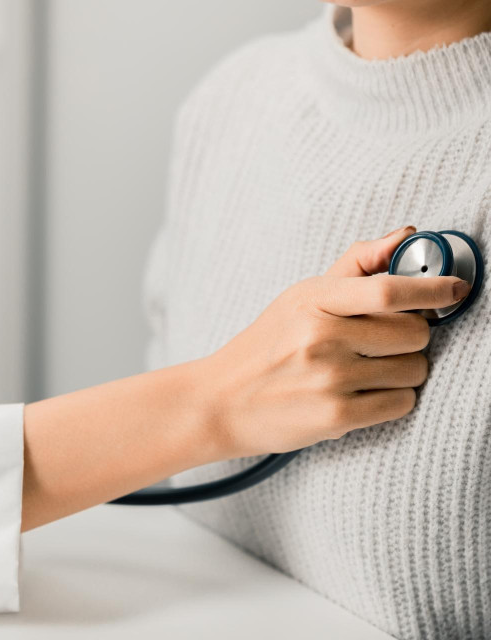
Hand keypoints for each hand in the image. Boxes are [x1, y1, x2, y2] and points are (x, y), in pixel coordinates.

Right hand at [201, 226, 471, 457]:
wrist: (222, 400)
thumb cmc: (265, 346)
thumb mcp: (298, 298)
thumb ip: (355, 266)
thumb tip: (406, 236)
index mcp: (313, 300)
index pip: (390, 289)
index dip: (433, 288)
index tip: (455, 289)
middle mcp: (321, 337)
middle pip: (414, 333)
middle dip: (412, 338)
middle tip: (386, 342)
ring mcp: (329, 379)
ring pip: (413, 370)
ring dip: (402, 370)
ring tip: (367, 370)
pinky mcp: (335, 417)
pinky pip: (401, 403)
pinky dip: (392, 398)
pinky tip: (362, 394)